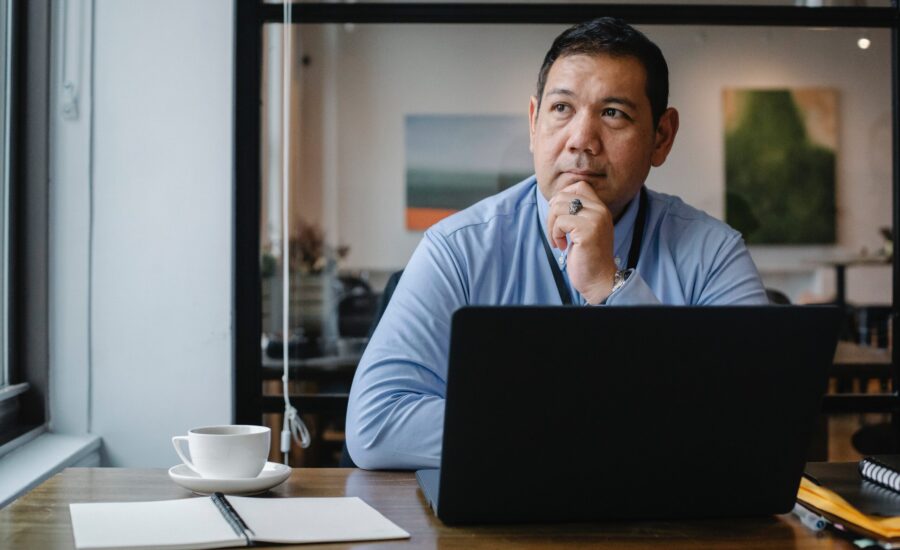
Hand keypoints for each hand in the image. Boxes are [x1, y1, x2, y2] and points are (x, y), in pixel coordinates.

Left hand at [546, 181, 618, 303]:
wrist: (599, 279)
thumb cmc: (587, 257)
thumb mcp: (583, 229)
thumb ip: (575, 213)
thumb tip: (554, 200)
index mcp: (600, 208)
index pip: (579, 186)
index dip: (563, 197)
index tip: (559, 218)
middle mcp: (600, 210)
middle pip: (564, 196)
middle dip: (552, 214)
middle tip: (555, 233)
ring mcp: (595, 219)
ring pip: (558, 207)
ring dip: (552, 226)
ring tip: (558, 241)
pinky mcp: (587, 230)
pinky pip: (560, 222)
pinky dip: (555, 235)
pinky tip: (562, 246)